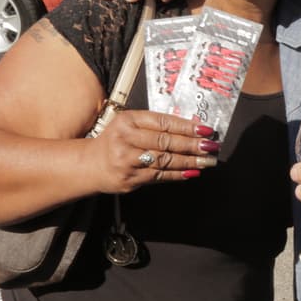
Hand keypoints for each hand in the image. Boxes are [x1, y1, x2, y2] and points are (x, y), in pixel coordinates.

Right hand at [87, 109, 217, 192]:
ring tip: (207, 160)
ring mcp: (127, 161)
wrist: (89, 165)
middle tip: (211, 146)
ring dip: (190, 161)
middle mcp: (125, 139)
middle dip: (192, 145)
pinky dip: (178, 174)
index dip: (186, 127)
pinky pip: (159, 176)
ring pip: (165, 160)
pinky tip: (192, 172)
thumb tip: (191, 128)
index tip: (205, 130)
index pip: (163, 122)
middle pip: (165, 142)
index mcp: (128, 120)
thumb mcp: (130, 125)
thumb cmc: (115, 142)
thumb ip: (155, 125)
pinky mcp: (130, 179)